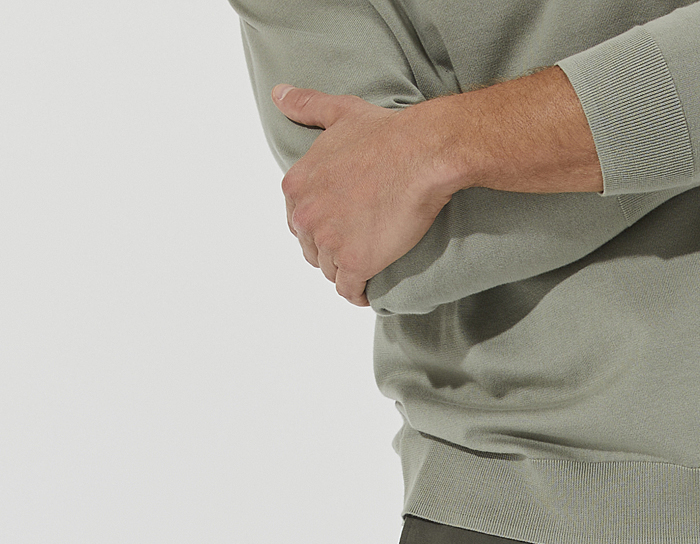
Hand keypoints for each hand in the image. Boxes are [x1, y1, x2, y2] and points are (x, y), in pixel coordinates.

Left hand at [273, 84, 459, 306]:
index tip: (337, 230)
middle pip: (311, 249)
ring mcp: (330, 242)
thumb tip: (278, 94)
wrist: (420, 156)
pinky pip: (350, 290)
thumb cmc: (385, 133)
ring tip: (363, 271)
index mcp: (297, 185)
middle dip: (329, 252)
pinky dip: (357, 294)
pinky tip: (367, 294)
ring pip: (330, 271)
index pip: (298, 221)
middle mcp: (306, 216)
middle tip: (353, 252)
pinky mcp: (356, 263)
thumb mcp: (338, 112)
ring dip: (344, 273)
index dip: (319, 227)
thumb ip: (306, 107)